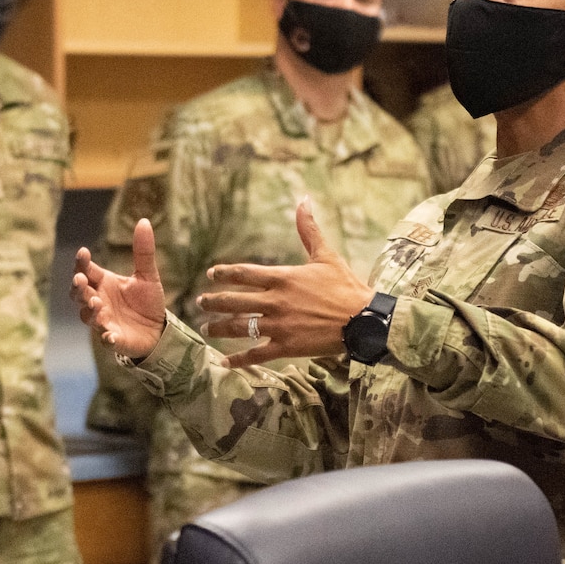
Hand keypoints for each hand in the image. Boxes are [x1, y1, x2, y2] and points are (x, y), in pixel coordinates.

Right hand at [73, 218, 167, 359]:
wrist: (159, 330)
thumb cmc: (147, 302)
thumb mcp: (148, 275)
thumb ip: (143, 251)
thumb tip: (144, 221)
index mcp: (103, 282)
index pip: (86, 270)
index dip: (82, 262)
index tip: (84, 252)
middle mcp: (98, 300)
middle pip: (79, 293)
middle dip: (77, 287)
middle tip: (80, 279)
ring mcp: (103, 320)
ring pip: (87, 315)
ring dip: (90, 310)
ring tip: (97, 302)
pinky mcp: (113, 338)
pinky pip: (105, 338)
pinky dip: (106, 337)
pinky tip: (111, 335)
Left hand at [197, 198, 375, 368]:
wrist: (364, 319)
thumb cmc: (346, 286)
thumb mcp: (325, 255)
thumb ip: (309, 230)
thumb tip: (303, 200)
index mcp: (283, 277)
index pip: (244, 273)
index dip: (224, 273)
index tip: (211, 274)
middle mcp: (275, 301)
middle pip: (234, 300)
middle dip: (214, 301)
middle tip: (200, 303)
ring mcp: (279, 325)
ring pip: (240, 327)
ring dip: (219, 327)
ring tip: (206, 328)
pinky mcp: (286, 346)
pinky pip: (256, 353)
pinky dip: (238, 359)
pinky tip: (224, 362)